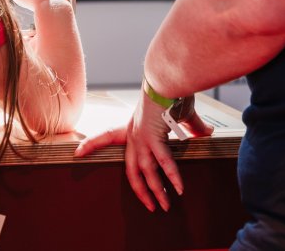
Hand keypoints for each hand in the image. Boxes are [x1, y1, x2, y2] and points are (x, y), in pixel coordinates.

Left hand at [73, 91, 212, 211]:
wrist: (167, 78)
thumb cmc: (172, 90)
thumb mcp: (180, 113)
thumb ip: (193, 126)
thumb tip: (207, 132)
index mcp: (133, 126)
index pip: (108, 136)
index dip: (93, 144)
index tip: (77, 152)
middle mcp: (134, 135)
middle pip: (132, 169)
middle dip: (140, 190)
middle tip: (150, 206)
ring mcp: (142, 138)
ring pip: (146, 172)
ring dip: (156, 191)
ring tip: (165, 206)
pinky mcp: (153, 137)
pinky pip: (163, 162)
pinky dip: (172, 177)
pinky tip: (178, 189)